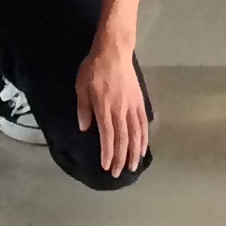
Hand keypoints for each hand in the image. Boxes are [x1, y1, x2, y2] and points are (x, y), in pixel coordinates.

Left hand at [76, 40, 150, 177]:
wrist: (114, 51)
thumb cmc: (94, 68)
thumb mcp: (81, 86)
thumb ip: (83, 109)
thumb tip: (85, 129)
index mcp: (104, 107)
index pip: (107, 136)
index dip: (108, 154)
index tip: (107, 167)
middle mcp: (120, 110)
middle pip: (123, 139)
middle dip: (121, 159)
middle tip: (118, 174)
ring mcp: (132, 106)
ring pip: (135, 134)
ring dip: (134, 153)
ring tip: (133, 167)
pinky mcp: (140, 102)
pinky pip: (143, 124)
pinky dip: (144, 138)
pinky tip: (143, 148)